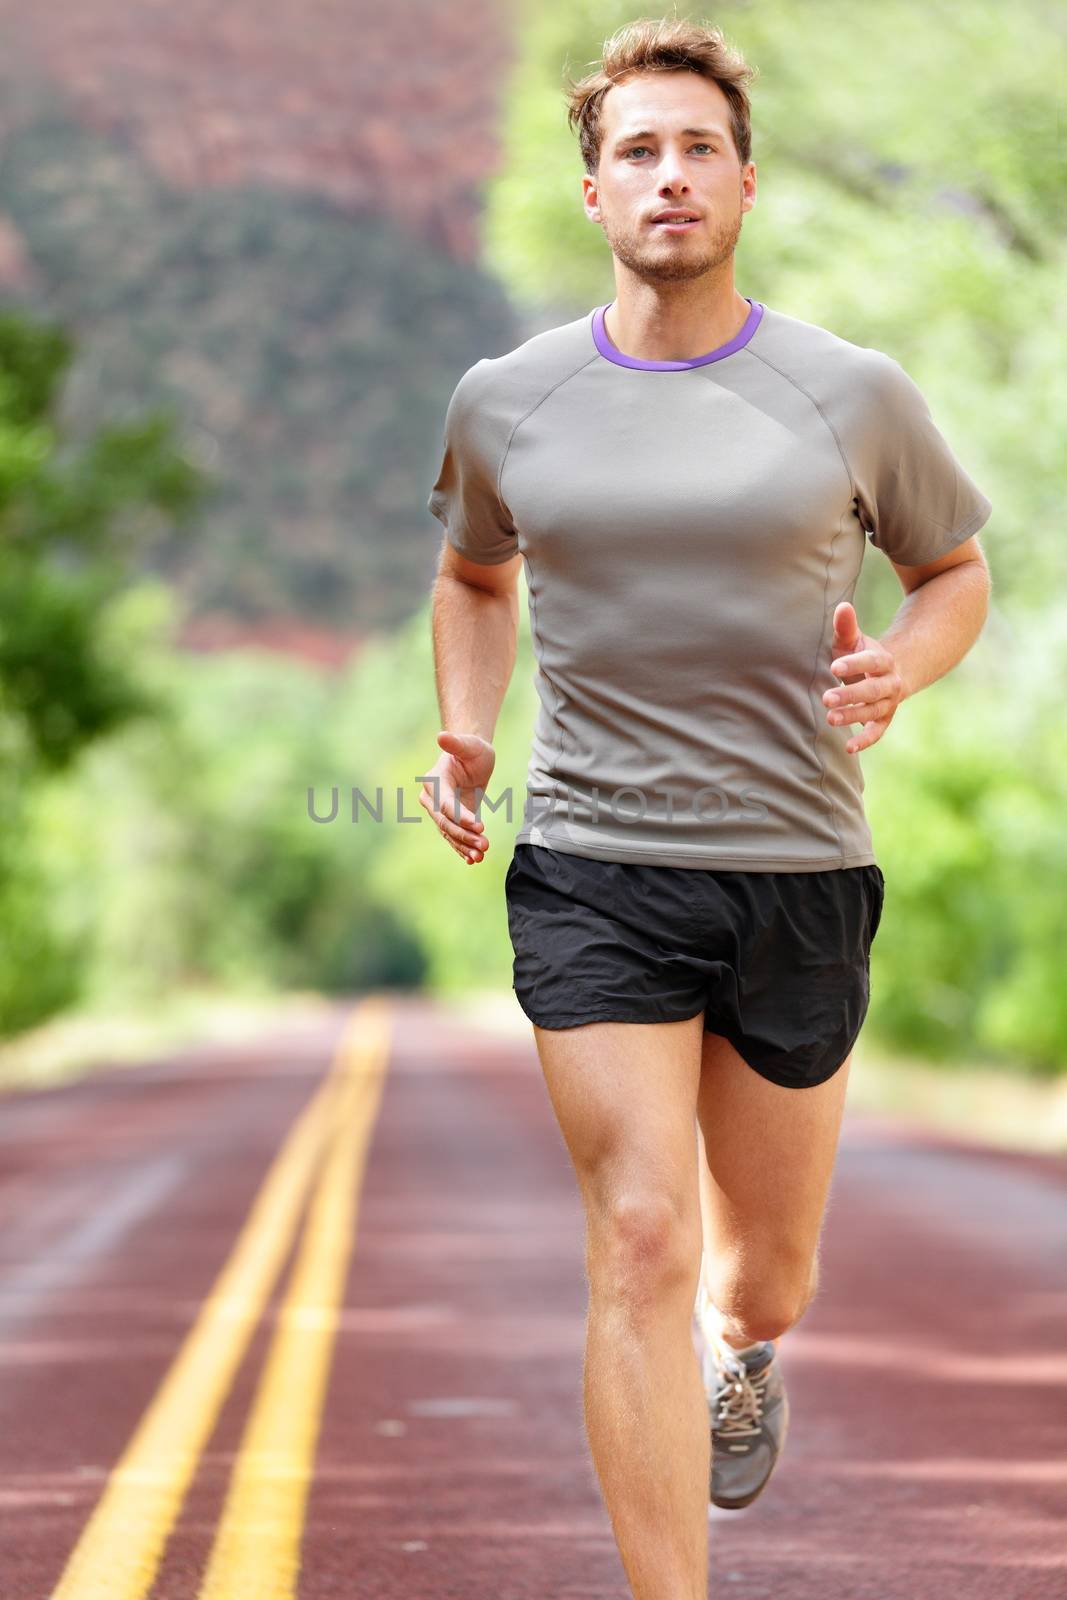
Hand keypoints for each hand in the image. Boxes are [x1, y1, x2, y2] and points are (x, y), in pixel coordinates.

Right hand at [418, 730, 494, 863]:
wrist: (472, 758)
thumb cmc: (472, 749)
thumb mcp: (470, 745)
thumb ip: (457, 743)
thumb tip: (441, 736)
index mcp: (435, 781)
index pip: (446, 804)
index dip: (461, 816)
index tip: (480, 827)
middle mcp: (432, 798)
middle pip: (446, 822)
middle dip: (464, 835)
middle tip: (485, 846)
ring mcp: (439, 810)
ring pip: (449, 832)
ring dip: (464, 846)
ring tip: (481, 856)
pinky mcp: (450, 819)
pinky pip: (453, 836)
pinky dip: (462, 849)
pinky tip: (474, 860)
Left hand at [822, 601, 905, 754]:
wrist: (890, 673)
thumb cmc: (861, 654)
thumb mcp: (854, 640)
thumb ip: (846, 626)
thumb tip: (843, 606)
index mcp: (883, 660)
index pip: (871, 661)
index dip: (854, 664)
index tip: (835, 667)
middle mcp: (889, 682)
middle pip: (872, 690)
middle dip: (851, 695)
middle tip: (827, 698)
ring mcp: (888, 702)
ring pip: (873, 711)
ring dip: (854, 716)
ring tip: (831, 719)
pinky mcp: (884, 718)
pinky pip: (877, 731)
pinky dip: (865, 740)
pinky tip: (848, 748)